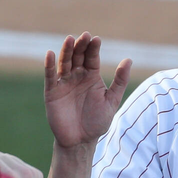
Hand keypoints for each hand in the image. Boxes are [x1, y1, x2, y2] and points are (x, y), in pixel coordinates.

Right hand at [44, 33, 131, 148]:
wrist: (81, 141)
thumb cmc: (97, 122)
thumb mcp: (112, 101)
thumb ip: (120, 81)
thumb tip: (128, 60)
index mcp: (91, 76)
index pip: (92, 58)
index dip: (94, 48)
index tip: (96, 39)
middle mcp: (77, 76)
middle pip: (77, 56)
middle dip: (80, 46)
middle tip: (84, 36)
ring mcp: (64, 83)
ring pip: (64, 63)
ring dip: (66, 51)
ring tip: (70, 39)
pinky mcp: (52, 92)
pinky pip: (50, 77)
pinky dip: (49, 65)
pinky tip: (51, 53)